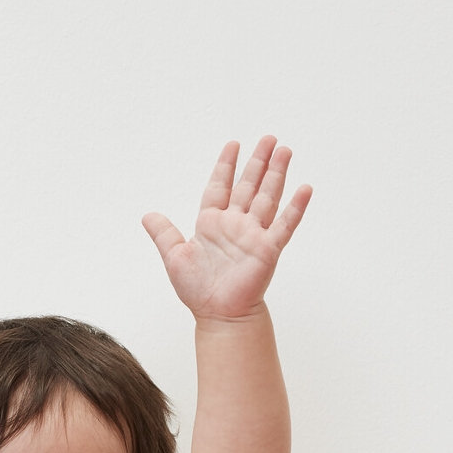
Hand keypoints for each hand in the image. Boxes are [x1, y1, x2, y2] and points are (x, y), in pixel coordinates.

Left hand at [142, 136, 310, 320]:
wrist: (217, 314)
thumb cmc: (197, 289)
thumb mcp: (174, 257)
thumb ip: (164, 234)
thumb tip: (147, 215)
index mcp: (212, 224)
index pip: (220, 187)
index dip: (226, 166)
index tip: (233, 145)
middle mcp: (235, 224)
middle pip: (248, 186)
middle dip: (258, 162)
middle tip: (268, 138)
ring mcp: (253, 234)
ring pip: (267, 197)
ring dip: (277, 174)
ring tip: (285, 151)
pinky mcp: (268, 249)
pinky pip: (284, 225)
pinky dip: (295, 208)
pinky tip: (304, 189)